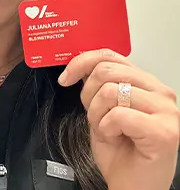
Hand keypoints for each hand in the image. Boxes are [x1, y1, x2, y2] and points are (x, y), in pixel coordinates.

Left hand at [58, 49, 179, 189]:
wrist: (132, 187)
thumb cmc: (120, 152)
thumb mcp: (101, 109)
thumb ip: (97, 85)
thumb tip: (80, 65)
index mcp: (146, 82)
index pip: (110, 55)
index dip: (82, 62)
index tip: (66, 77)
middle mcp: (160, 92)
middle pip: (106, 70)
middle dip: (88, 95)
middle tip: (94, 116)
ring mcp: (166, 111)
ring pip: (110, 91)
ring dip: (97, 115)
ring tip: (108, 129)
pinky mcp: (164, 131)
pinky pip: (119, 115)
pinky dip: (107, 128)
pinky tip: (116, 138)